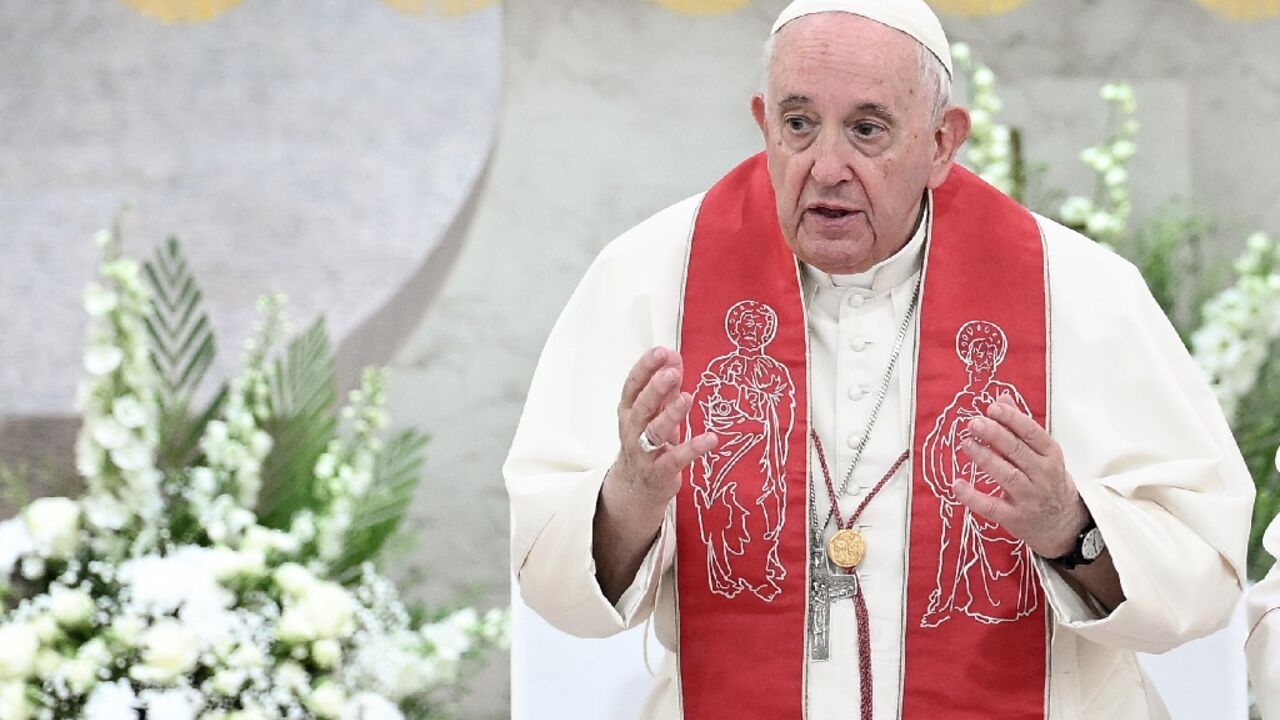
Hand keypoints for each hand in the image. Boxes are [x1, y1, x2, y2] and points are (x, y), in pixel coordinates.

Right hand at [606, 347, 718, 529]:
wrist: (636, 488)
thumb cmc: (646, 442)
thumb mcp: (653, 412)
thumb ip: (665, 387)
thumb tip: (673, 356)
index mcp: (629, 410)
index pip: (633, 385)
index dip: (644, 368)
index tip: (659, 352)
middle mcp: (633, 429)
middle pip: (642, 406)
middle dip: (656, 388)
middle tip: (672, 373)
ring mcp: (644, 452)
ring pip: (654, 431)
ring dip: (671, 414)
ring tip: (687, 398)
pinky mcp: (660, 471)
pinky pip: (675, 458)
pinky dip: (692, 448)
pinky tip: (710, 438)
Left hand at [956, 392, 1087, 558]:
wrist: (1064, 525)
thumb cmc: (1048, 481)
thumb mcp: (1043, 453)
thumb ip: (1021, 426)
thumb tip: (1002, 398)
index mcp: (1051, 455)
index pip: (1032, 433)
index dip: (1012, 419)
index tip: (992, 408)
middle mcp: (1043, 476)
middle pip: (1018, 452)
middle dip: (995, 435)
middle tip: (974, 423)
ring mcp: (1030, 498)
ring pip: (1006, 475)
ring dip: (985, 458)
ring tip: (966, 443)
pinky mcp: (1015, 518)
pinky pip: (991, 507)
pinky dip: (973, 496)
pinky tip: (957, 484)